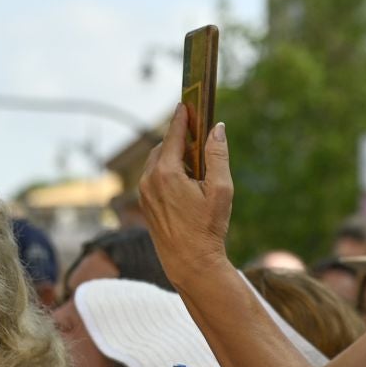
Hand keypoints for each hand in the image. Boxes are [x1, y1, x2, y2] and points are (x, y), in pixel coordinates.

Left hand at [139, 104, 232, 283]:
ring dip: (175, 159)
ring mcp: (144, 192)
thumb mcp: (221, 190)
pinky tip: (185, 186)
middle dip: (181, 142)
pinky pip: (154, 178)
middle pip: (165, 147)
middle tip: (199, 141)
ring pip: (158, 163)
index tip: (187, 103)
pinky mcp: (144, 203)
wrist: (189, 263)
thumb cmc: (208, 228)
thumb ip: (218, 156)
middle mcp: (150, 179)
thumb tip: (217, 128)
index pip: (174, 134)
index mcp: (167, 172)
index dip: (182, 117)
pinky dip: (168, 173)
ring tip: (195, 170)